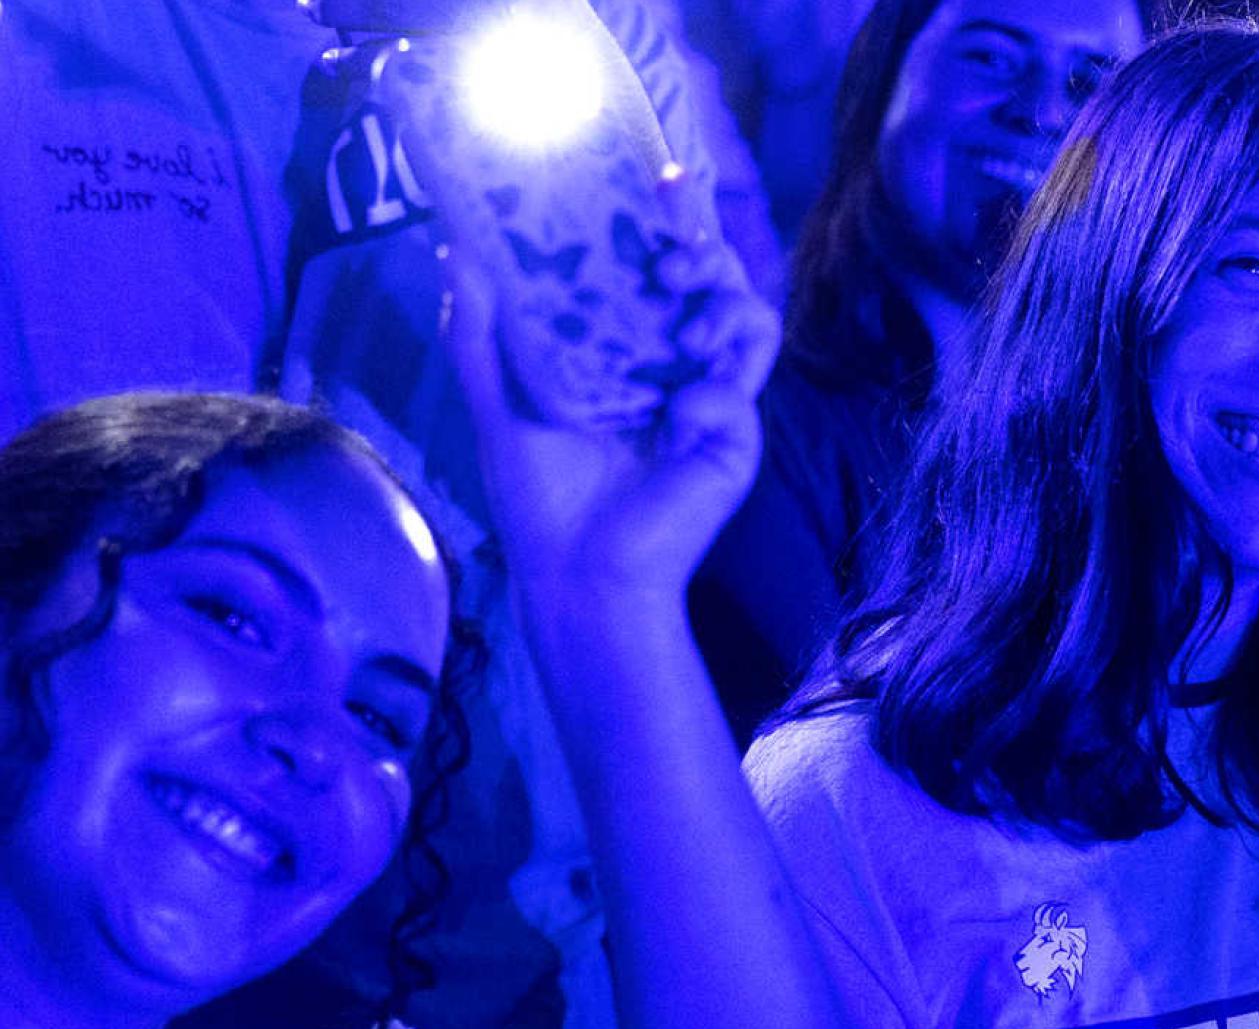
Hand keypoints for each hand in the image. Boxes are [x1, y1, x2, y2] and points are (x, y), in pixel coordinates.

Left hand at [441, 175, 775, 600]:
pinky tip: (678, 413)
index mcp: (632, 348)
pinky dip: (712, 394)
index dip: (672, 222)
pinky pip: (740, 395)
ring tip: (689, 323)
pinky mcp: (733, 443)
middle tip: (673, 249)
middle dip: (705, 250)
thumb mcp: (498, 398)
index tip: (662, 178)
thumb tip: (457, 248)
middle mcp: (679, 366)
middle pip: (717, 282)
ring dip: (726, 307)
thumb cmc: (539, 493)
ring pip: (752, 324)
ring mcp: (713, 404)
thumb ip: (482, 328)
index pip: (662, 270)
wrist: (573, 572)